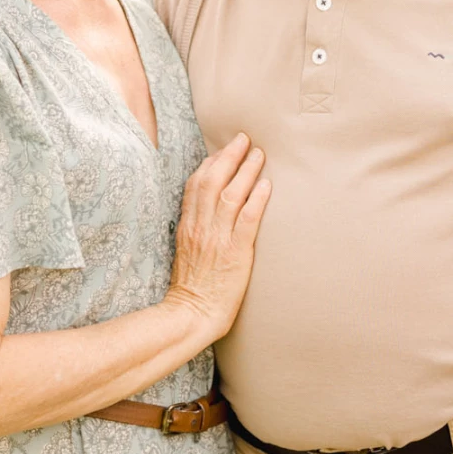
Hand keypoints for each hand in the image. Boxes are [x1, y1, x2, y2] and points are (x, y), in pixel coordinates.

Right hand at [167, 134, 270, 340]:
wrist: (191, 314)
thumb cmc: (191, 287)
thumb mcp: (185, 251)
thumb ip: (194, 229)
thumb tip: (206, 211)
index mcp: (187, 226)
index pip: (195, 185)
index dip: (210, 163)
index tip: (223, 151)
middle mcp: (200, 227)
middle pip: (212, 181)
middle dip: (228, 156)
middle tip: (244, 139)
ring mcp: (217, 239)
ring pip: (231, 195)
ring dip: (246, 171)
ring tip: (259, 154)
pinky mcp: (235, 253)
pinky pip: (246, 221)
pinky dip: (257, 200)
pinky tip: (267, 186)